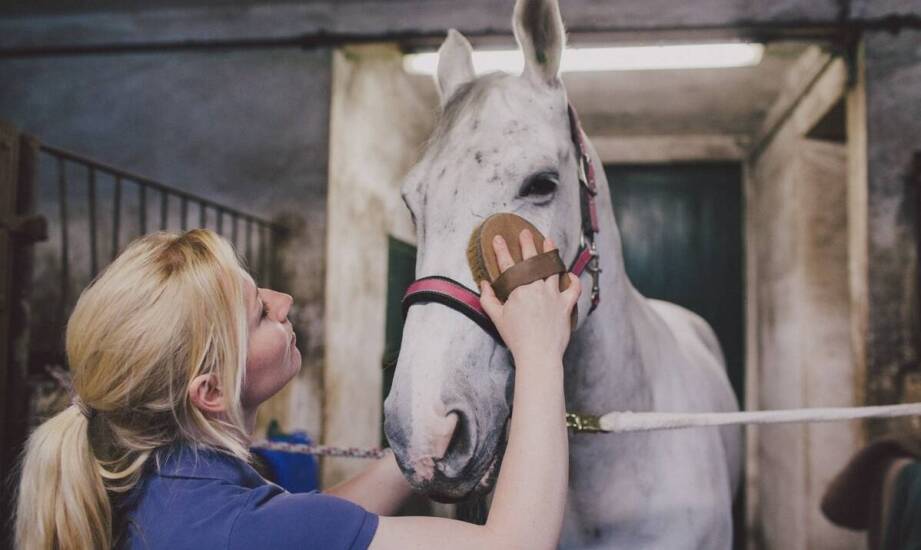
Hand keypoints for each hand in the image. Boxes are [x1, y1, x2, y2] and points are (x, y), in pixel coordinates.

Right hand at [479, 229, 580, 363]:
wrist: (538, 354)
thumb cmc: (516, 338)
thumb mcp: (496, 318)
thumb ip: (488, 299)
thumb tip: (484, 284)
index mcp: (518, 290)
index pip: (508, 265)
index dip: (501, 250)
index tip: (498, 238)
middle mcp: (537, 288)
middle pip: (532, 260)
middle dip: (527, 244)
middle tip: (525, 233)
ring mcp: (553, 295)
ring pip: (553, 268)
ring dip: (550, 253)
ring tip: (548, 241)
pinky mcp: (566, 305)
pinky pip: (573, 288)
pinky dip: (573, 280)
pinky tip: (570, 274)